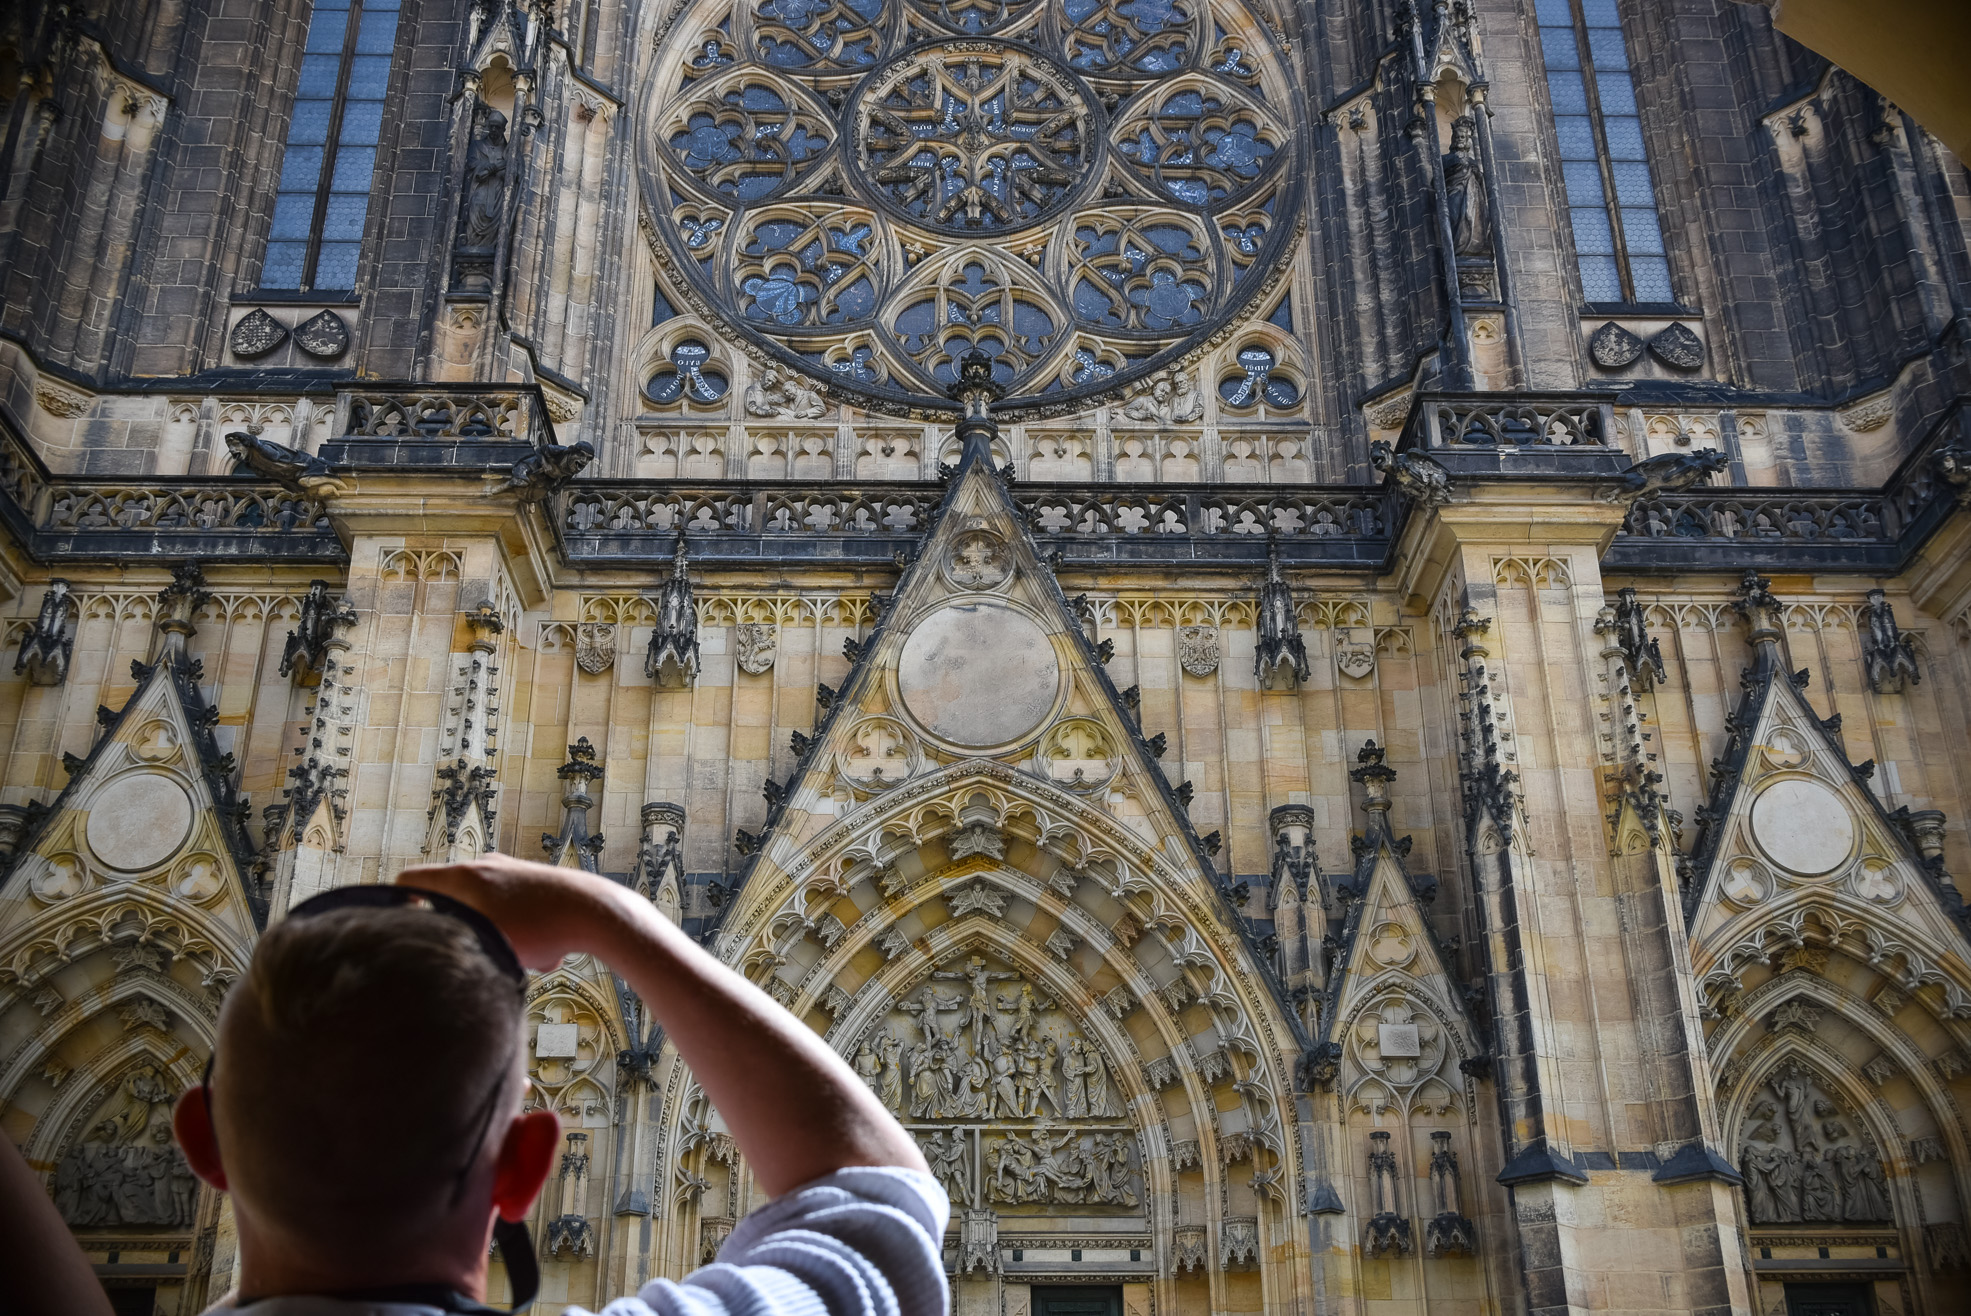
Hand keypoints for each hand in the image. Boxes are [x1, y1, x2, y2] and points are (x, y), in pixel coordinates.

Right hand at [395, 853, 641, 970]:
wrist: (598, 912)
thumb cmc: (540, 928)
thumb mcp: (483, 941)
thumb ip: (446, 940)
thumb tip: (419, 952)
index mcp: (463, 875)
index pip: (408, 881)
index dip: (395, 908)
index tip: (406, 936)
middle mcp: (484, 866)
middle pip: (446, 900)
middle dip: (456, 931)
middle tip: (465, 955)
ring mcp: (510, 873)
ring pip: (484, 914)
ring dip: (496, 938)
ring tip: (518, 954)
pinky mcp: (534, 886)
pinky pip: (513, 917)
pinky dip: (522, 937)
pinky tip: (543, 952)